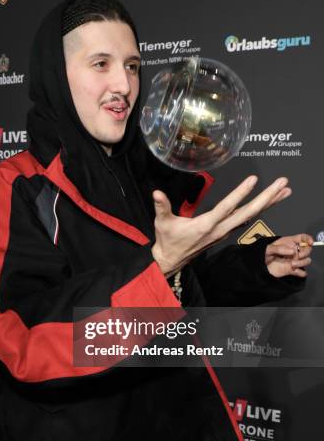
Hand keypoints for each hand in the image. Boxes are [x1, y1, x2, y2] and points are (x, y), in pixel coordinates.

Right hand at [151, 175, 291, 276]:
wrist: (171, 260)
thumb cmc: (168, 240)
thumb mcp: (162, 223)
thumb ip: (161, 207)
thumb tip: (157, 193)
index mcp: (206, 225)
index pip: (227, 207)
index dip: (240, 194)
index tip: (253, 181)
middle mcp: (220, 229)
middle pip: (249, 212)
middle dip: (267, 197)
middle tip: (282, 183)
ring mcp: (224, 232)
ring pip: (251, 217)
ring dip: (269, 203)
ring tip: (284, 190)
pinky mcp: (225, 233)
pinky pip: (247, 220)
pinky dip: (260, 210)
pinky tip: (268, 203)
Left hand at [265, 234, 313, 277]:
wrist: (259, 267)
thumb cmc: (262, 254)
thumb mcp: (268, 249)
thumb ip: (280, 248)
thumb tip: (293, 251)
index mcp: (288, 243)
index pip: (302, 238)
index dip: (308, 239)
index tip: (310, 242)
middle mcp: (293, 251)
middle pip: (307, 249)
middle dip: (305, 252)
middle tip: (299, 255)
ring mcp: (293, 260)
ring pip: (306, 260)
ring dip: (303, 262)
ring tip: (293, 264)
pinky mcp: (292, 270)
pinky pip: (302, 272)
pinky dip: (301, 272)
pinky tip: (294, 271)